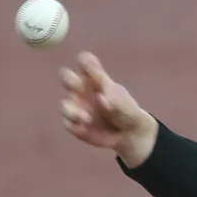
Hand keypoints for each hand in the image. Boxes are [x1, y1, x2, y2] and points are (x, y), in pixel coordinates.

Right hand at [59, 51, 157, 167]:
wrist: (131, 135)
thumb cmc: (127, 111)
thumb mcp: (125, 103)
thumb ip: (114, 99)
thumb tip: (100, 99)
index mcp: (95, 79)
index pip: (85, 63)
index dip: (85, 62)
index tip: (91, 64)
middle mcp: (81, 91)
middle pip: (67, 78)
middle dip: (69, 80)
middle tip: (77, 86)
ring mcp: (76, 107)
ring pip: (65, 105)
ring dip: (72, 111)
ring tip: (86, 118)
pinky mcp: (75, 125)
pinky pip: (69, 124)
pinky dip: (75, 126)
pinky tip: (84, 128)